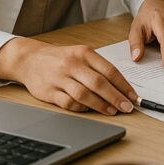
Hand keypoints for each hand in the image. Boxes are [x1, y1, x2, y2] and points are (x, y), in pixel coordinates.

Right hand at [0, 38, 138, 114]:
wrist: (30, 59)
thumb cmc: (61, 58)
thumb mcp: (81, 55)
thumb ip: (99, 68)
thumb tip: (121, 87)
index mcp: (84, 53)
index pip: (109, 70)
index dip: (123, 85)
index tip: (133, 96)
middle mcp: (73, 64)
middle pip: (99, 83)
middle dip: (116, 97)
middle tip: (127, 107)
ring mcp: (60, 78)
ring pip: (84, 94)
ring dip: (101, 105)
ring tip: (112, 111)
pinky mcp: (49, 91)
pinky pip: (68, 103)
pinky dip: (81, 108)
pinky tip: (89, 110)